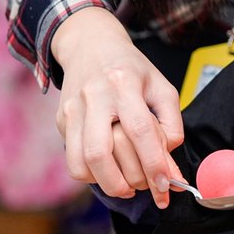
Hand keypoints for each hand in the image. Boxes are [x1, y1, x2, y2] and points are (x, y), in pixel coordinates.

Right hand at [52, 8, 184, 207]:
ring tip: (127, 186)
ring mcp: (73, 110)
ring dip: (108, 184)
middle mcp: (94, 97)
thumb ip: (171, 123)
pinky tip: (108, 173)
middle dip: (128, 181)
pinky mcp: (62, 121)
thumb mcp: (161, 87)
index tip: (165, 186)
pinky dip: (92, 176)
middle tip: (146, 187)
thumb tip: (168, 161)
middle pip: (102, 152)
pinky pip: (73, 161)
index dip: (153, 163)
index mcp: (124, 84)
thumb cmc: (132, 70)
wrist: (90, 46)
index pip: (139, 131)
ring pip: (83, 161)